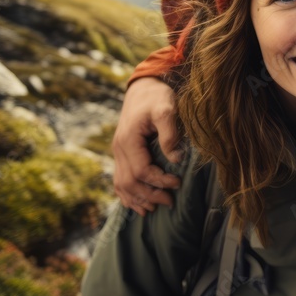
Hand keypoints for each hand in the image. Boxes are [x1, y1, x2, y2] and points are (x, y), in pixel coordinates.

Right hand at [111, 76, 182, 214]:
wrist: (144, 87)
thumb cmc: (157, 97)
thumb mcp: (166, 109)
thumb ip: (170, 134)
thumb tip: (176, 159)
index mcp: (128, 140)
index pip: (141, 170)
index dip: (159, 181)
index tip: (178, 183)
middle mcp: (119, 148)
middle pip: (129, 182)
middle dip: (149, 195)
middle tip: (170, 201)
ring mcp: (118, 152)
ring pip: (121, 184)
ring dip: (137, 199)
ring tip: (155, 208)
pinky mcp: (122, 153)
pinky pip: (119, 179)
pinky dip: (127, 195)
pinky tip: (138, 205)